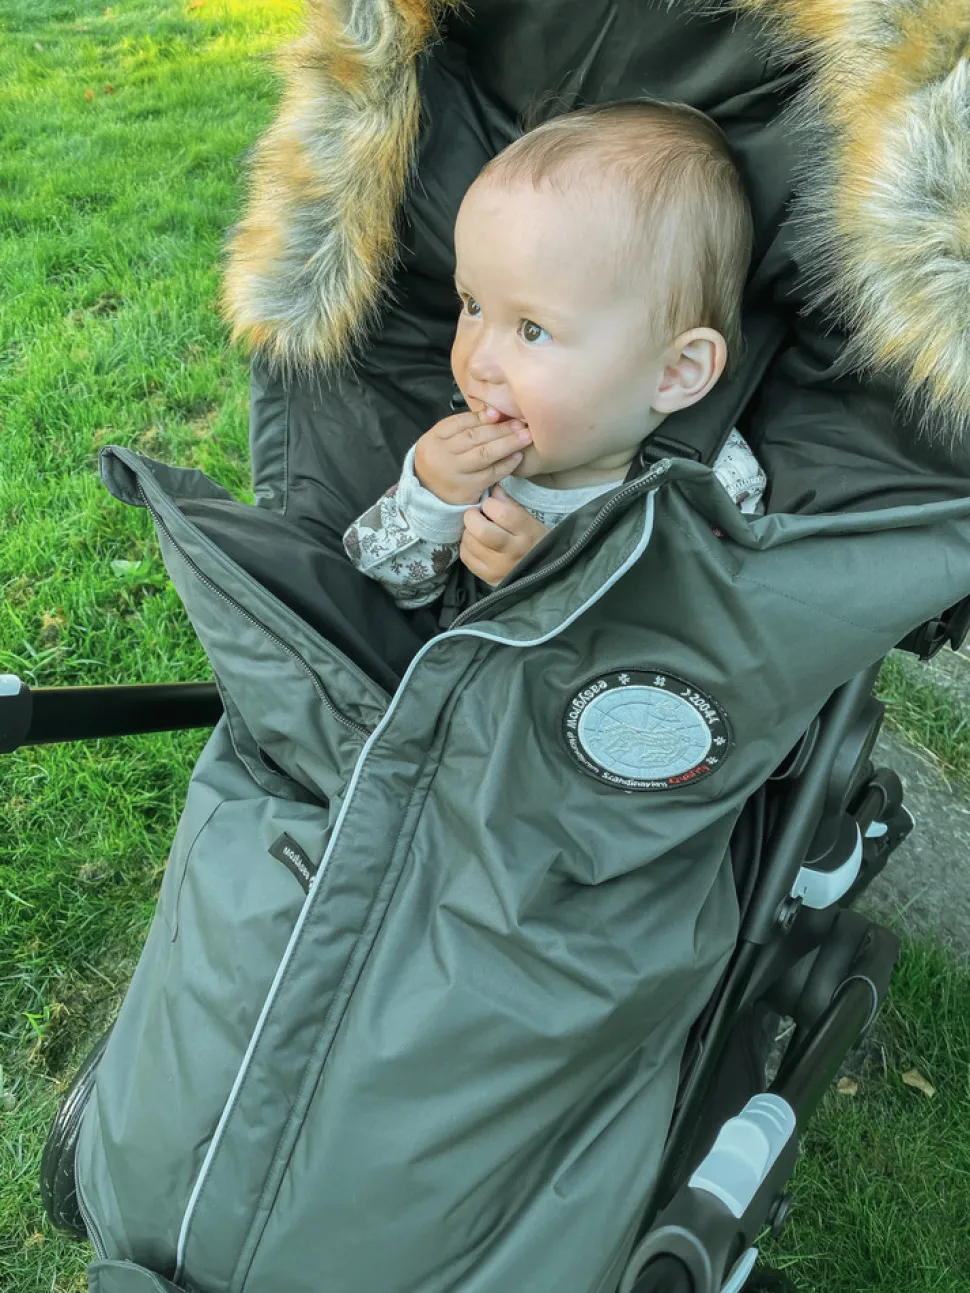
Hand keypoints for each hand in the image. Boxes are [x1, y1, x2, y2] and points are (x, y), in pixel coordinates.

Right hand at [413, 407, 531, 505]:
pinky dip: (507, 464)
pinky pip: (491, 474)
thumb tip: (495, 412)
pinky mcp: (468, 489)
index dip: (482, 416)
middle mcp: (442, 455)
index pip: (459, 422)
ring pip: (484, 454)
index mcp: (434, 438)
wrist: (430, 494)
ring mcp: (455, 474)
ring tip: (525, 437)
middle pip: (474, 437)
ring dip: (508, 444)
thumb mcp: (443, 440)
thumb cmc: (442, 461)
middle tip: (520, 423)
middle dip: (500, 428)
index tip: (500, 412)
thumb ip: (465, 426)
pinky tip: (518, 456)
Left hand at [460, 486, 549, 585]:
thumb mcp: (531, 521)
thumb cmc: (535, 542)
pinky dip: (467, 546)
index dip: (490, 504)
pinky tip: (475, 543)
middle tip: (476, 515)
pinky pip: (467, 557)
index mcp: (528, 534)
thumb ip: (511, 505)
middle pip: (481, 531)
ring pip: (470, 543)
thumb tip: (493, 491)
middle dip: (472, 517)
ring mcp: (499, 568)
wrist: (542, 573)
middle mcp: (513, 552)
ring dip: (468, 531)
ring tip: (476, 529)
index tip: (490, 504)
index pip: (502, 513)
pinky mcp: (488, 578)